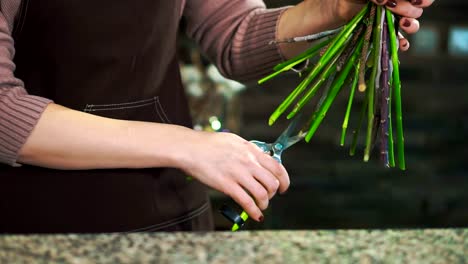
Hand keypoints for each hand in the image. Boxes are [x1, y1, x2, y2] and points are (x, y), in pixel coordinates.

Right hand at [177, 130, 289, 221]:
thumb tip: (258, 158)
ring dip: (265, 203)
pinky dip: (254, 212)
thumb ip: (247, 150)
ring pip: (262, 193)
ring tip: (261, 206)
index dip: (284, 180)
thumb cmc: (208, 144)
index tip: (284, 187)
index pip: (277, 166)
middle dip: (274, 193)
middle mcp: (248, 162)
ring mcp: (238, 174)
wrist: (189, 148)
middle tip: (269, 197)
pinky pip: (247, 202)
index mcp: (251, 150)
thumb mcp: (234, 141)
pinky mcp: (227, 185)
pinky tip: (256, 215)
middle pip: (272, 182)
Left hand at [315, 0, 434, 50]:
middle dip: (410, 8)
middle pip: (418, 8)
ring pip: (412, 25)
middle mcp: (398, 5)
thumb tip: (386, 0)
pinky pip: (399, 42)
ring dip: (410, 25)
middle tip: (392, 7)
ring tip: (401, 23)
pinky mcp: (384, 36)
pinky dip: (401, 44)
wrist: (333, 12)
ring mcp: (392, 21)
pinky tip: (400, 44)